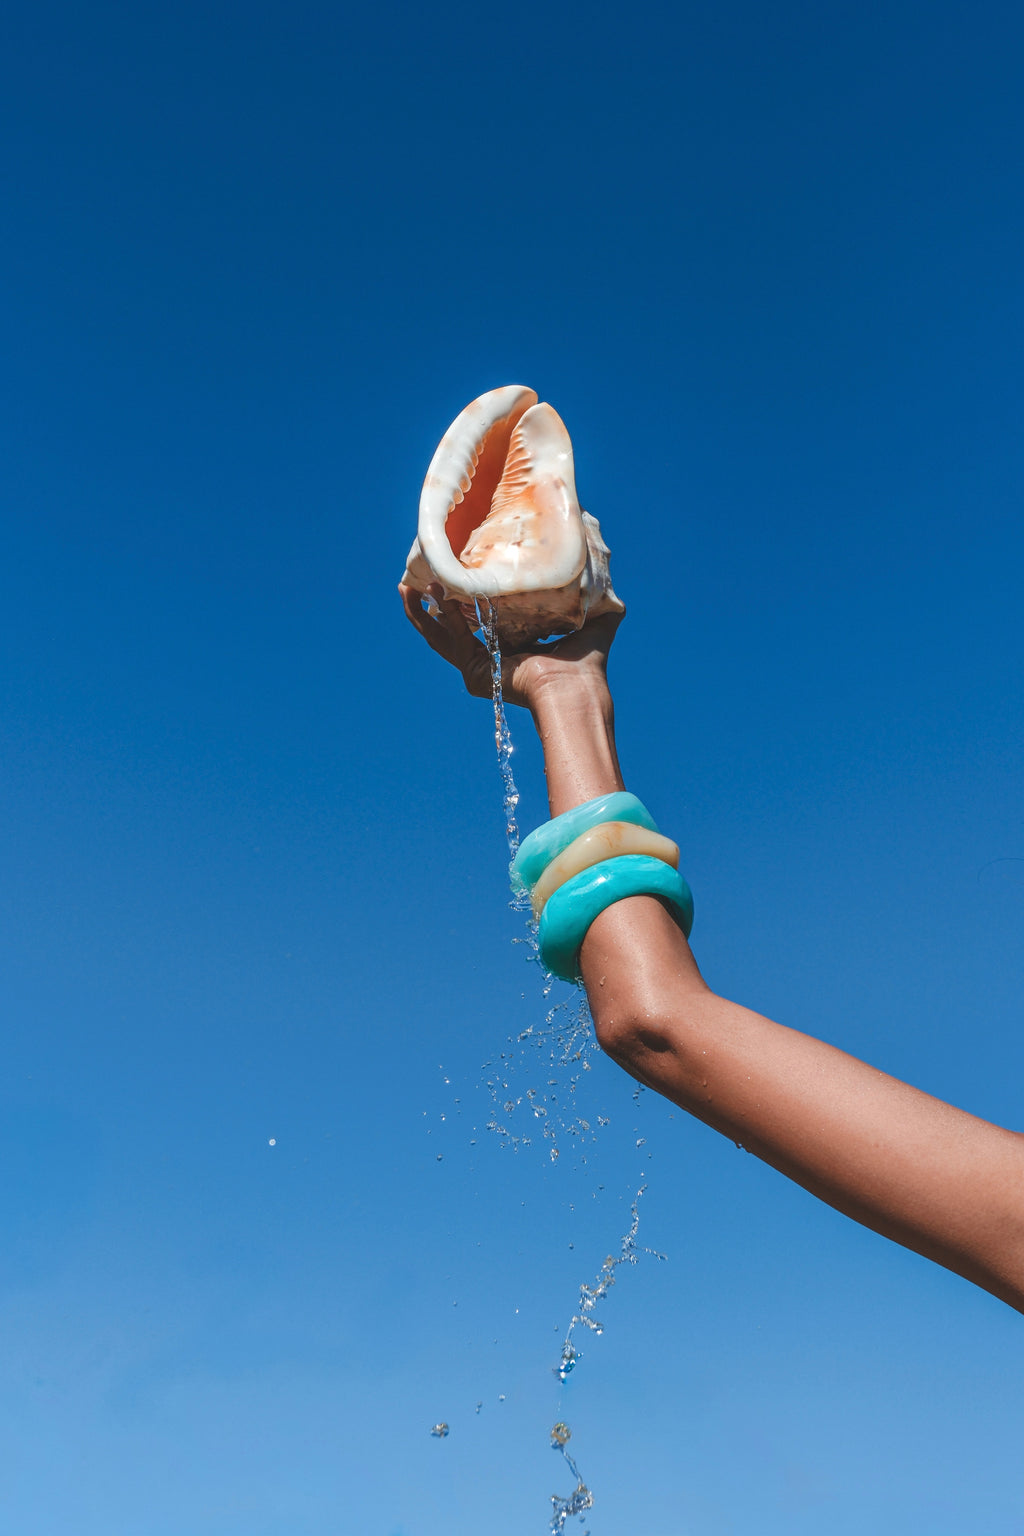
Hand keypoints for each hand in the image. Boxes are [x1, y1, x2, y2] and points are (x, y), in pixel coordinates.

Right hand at [398, 583, 622, 710]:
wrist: (578, 688)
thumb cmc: (588, 661)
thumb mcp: (594, 620)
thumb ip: (599, 599)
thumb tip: (609, 576)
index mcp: (509, 649)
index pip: (476, 622)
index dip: (459, 601)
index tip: (447, 574)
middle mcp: (490, 661)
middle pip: (447, 631)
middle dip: (426, 608)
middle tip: (408, 583)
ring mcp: (479, 671)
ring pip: (440, 638)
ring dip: (421, 612)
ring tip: (405, 588)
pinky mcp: (476, 673)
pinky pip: (455, 637)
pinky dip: (444, 614)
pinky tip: (434, 591)